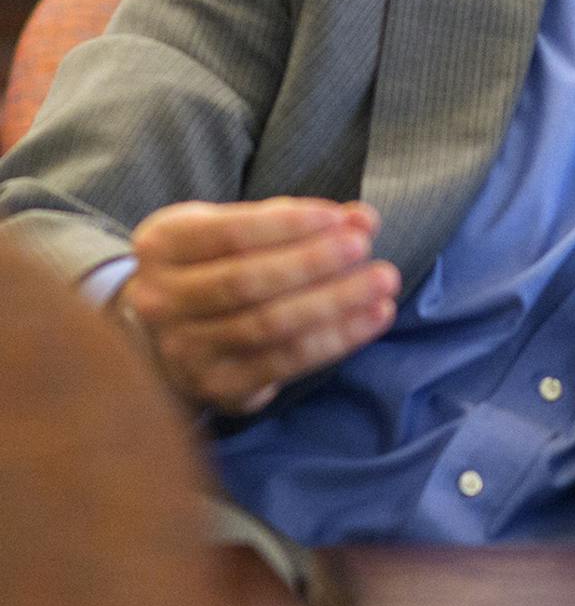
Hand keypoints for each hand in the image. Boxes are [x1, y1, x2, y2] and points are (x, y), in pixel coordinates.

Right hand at [117, 198, 399, 413]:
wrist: (168, 331)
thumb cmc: (218, 265)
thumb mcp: (241, 228)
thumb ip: (296, 220)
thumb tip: (361, 219)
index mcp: (163, 246)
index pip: (229, 233)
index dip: (289, 225)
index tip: (340, 218)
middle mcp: (161, 300)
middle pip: (247, 282)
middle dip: (313, 264)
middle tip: (364, 248)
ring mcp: (183, 350)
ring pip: (268, 326)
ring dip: (334, 303)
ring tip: (382, 283)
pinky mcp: (216, 387)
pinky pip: (283, 363)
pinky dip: (335, 339)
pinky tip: (374, 317)